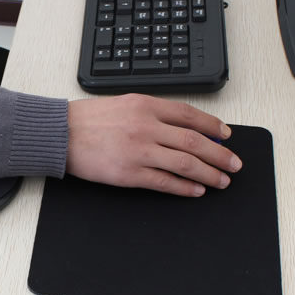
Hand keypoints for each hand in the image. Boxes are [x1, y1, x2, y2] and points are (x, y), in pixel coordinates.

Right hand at [66, 94, 241, 196]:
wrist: (60, 133)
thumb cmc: (88, 119)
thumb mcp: (123, 103)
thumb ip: (151, 112)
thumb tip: (182, 126)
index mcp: (145, 105)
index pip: (190, 115)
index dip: (213, 127)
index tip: (227, 136)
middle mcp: (146, 126)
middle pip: (194, 141)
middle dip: (219, 154)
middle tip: (234, 164)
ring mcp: (139, 151)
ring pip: (185, 163)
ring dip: (209, 173)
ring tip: (222, 181)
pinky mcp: (129, 173)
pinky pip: (164, 182)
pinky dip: (184, 187)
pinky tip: (196, 190)